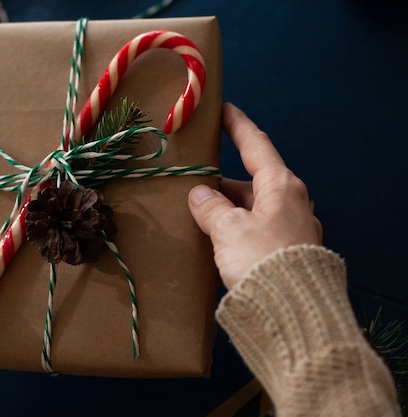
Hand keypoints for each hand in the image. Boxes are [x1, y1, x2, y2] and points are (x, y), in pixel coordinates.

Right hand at [187, 103, 321, 289]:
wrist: (291, 313)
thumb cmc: (260, 259)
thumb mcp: (229, 229)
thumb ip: (211, 208)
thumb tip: (199, 196)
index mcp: (281, 187)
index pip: (256, 145)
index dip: (238, 125)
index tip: (224, 109)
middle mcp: (290, 204)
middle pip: (250, 181)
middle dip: (221, 181)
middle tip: (193, 179)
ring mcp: (289, 230)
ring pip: (250, 209)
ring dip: (225, 210)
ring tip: (195, 215)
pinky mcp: (284, 254)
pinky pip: (253, 231)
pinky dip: (233, 230)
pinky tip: (213, 240)